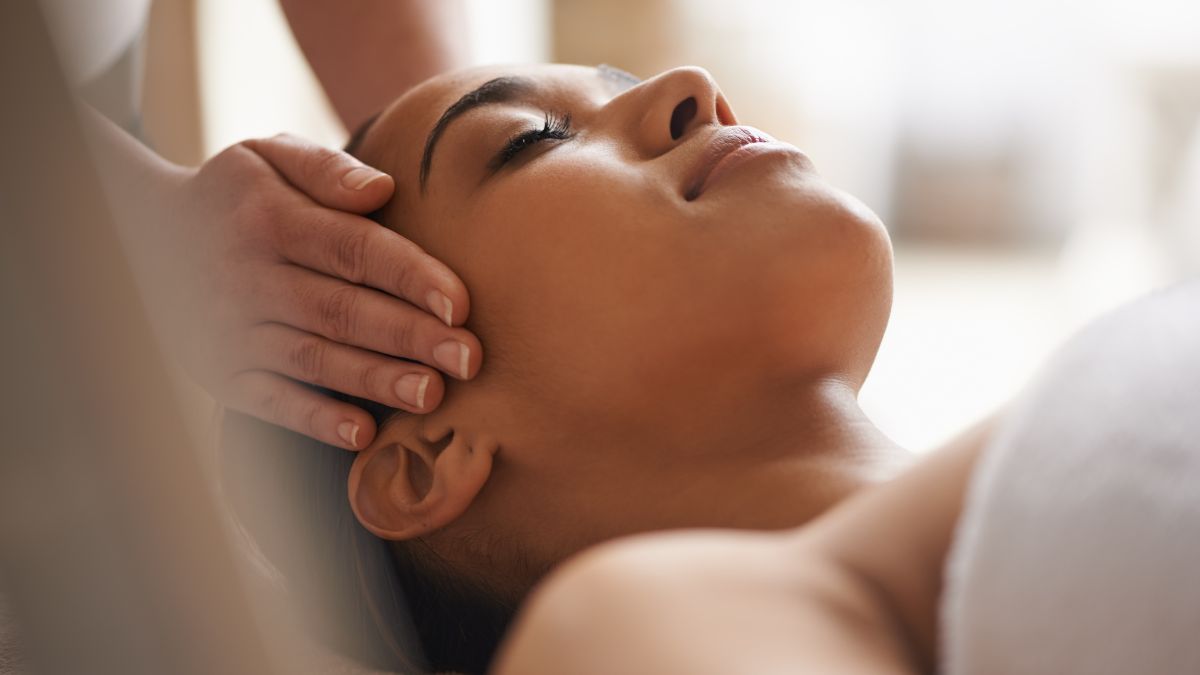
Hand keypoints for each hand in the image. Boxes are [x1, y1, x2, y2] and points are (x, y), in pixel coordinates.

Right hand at [139, 134, 480, 448]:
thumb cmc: (238, 195)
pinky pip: (267, 401)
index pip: (353, 249)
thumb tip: (382, 189)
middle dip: (409, 336)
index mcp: (271, 219)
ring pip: (313, 359)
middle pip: (342, 310)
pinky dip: (313, 419)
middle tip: (468, 358)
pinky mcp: (218, 372)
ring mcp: (230, 330)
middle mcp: (249, 277)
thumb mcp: (269, 155)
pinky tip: (361, 433)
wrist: (143, 235)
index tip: (461, 303)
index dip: (409, 276)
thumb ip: (327, 170)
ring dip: (374, 380)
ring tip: (431, 394)